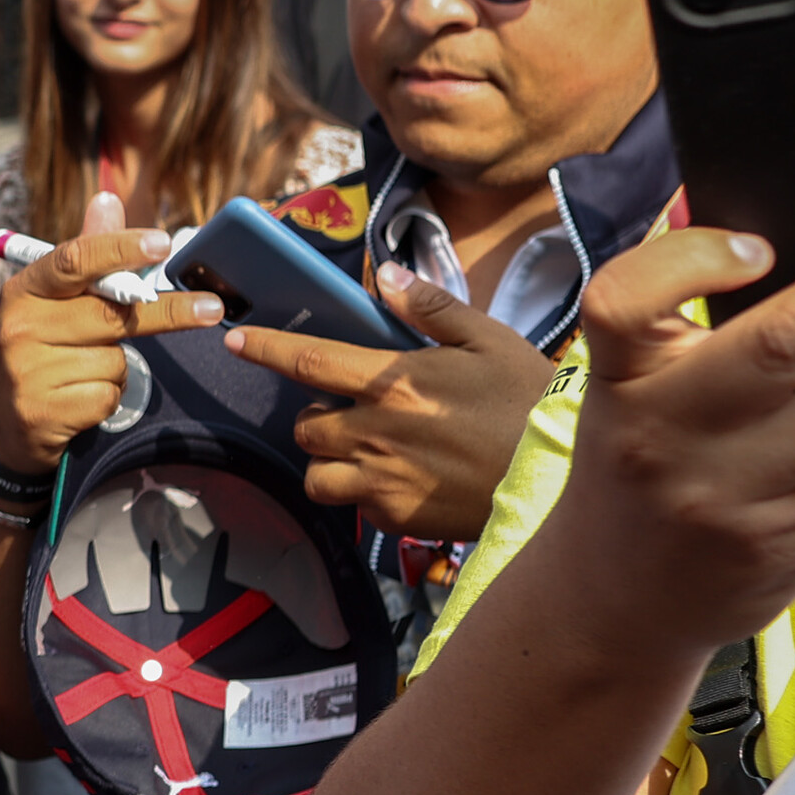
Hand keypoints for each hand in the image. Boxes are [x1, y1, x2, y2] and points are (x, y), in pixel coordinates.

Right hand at [0, 191, 220, 477]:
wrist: (8, 426)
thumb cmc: (44, 350)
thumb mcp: (56, 301)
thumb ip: (87, 256)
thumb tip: (108, 200)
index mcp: (25, 290)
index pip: (75, 259)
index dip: (121, 249)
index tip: (162, 243)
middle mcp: (20, 326)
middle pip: (112, 313)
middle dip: (168, 313)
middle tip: (212, 309)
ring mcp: (27, 370)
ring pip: (114, 360)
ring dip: (118, 369)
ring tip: (86, 373)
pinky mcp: (41, 410)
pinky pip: (107, 395)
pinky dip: (108, 398)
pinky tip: (82, 400)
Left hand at [227, 266, 552, 541]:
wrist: (560, 475)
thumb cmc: (528, 400)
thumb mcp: (489, 340)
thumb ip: (431, 308)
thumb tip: (385, 277)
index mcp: (395, 381)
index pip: (310, 360)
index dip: (266, 348)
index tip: (234, 340)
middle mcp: (378, 431)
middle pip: (305, 427)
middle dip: (315, 420)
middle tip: (350, 414)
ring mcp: (384, 479)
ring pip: (317, 475)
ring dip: (329, 463)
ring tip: (364, 454)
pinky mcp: (397, 517)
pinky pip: (355, 507)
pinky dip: (364, 495)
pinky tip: (400, 482)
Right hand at [538, 200, 794, 660]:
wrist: (619, 600)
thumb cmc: (639, 464)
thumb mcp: (629, 386)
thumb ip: (686, 313)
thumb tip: (785, 226)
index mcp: (622, 376)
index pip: (626, 302)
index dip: (691, 264)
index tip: (756, 245)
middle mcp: (674, 431)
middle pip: (783, 344)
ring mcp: (737, 489)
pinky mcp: (794, 532)